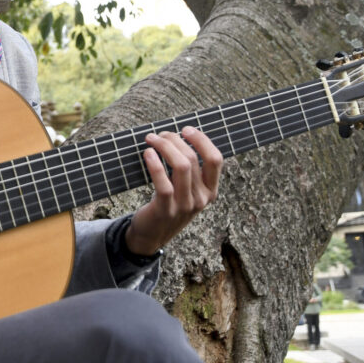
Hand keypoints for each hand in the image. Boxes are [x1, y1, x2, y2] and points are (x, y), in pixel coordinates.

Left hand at [125, 126, 222, 255]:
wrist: (152, 233)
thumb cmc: (168, 203)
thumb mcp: (186, 189)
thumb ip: (190, 169)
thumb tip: (178, 135)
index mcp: (211, 190)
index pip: (215, 159)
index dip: (202, 140)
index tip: (186, 129)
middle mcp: (202, 198)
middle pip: (193, 159)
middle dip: (174, 140)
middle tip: (159, 135)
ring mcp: (185, 206)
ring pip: (181, 167)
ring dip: (164, 147)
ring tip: (151, 139)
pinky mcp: (167, 210)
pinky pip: (163, 183)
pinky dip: (155, 164)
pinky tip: (148, 153)